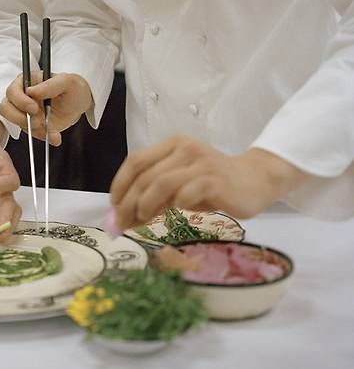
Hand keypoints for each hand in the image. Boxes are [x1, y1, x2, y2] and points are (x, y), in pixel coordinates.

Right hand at [0, 71, 92, 145]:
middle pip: (6, 108)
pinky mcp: (31, 125)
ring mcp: (24, 112)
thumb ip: (50, 85)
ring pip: (16, 123)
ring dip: (32, 129)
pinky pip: (30, 134)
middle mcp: (22, 96)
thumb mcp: (67, 82)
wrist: (79, 103)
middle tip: (39, 122)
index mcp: (27, 81)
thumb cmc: (72, 87)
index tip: (34, 108)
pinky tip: (55, 136)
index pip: (12, 91)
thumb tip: (31, 91)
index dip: (20, 101)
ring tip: (50, 130)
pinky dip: (42, 137)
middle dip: (20, 117)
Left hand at [110, 134, 308, 230]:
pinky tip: (175, 215)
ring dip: (145, 205)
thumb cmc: (212, 184)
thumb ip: (158, 191)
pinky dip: (174, 206)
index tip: (113, 205)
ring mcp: (199, 163)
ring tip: (142, 221)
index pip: (136, 160)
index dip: (120, 183)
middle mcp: (184, 148)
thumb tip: (126, 214)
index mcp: (172, 144)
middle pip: (145, 174)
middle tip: (122, 223)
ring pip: (160, 183)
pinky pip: (185, 194)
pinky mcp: (214, 180)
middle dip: (128, 201)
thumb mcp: (182, 182)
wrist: (255, 180)